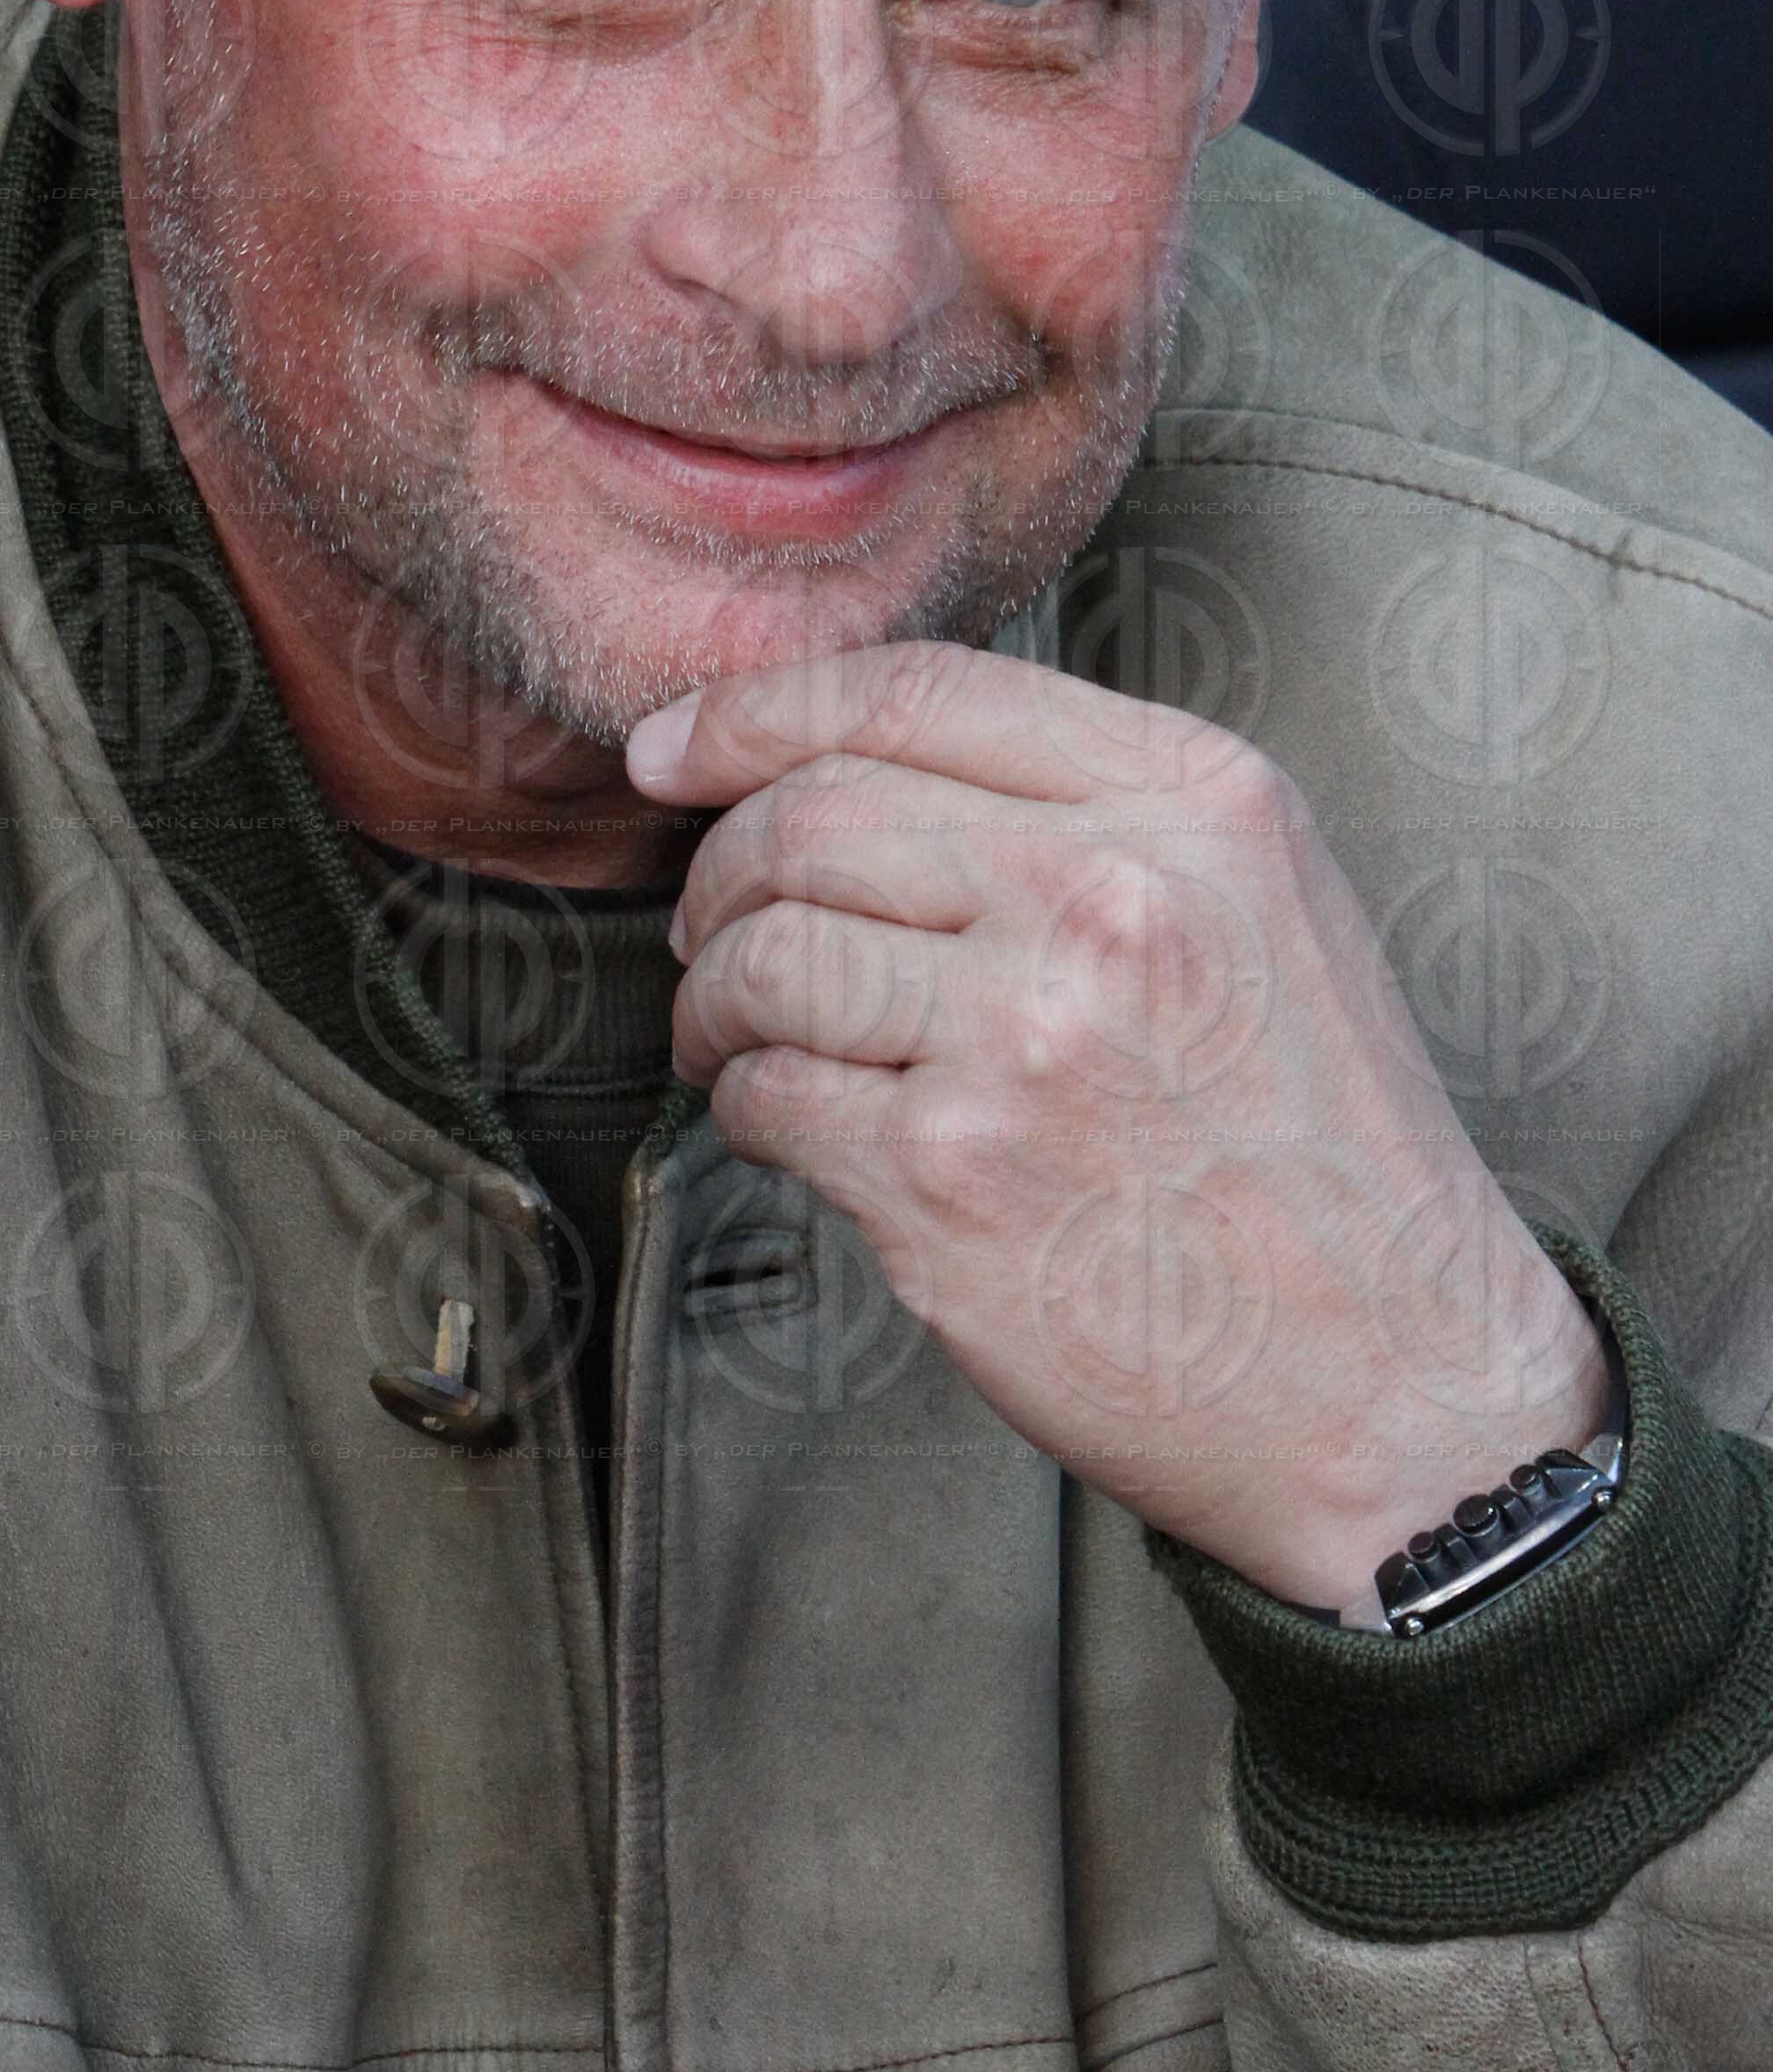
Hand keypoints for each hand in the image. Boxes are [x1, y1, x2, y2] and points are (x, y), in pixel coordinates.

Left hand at [626, 642, 1608, 1604]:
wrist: (1399, 1382)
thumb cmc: (1314, 1142)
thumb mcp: (1262, 904)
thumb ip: (1088, 805)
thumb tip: (844, 760)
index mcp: (1193, 801)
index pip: (915, 690)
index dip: (755, 710)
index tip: (671, 748)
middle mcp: (1108, 894)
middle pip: (810, 816)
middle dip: (721, 869)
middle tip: (711, 928)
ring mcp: (1024, 1037)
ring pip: (763, 955)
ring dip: (712, 998)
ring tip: (737, 1036)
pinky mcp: (949, 1178)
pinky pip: (768, 1095)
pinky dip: (748, 1105)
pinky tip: (797, 1125)